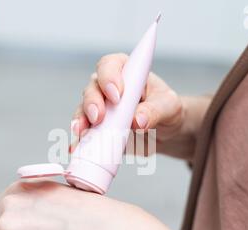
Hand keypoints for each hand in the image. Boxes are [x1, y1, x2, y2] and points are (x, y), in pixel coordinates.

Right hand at [71, 53, 210, 159]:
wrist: (164, 132)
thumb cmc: (166, 110)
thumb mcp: (169, 106)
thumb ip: (154, 111)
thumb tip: (137, 120)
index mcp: (126, 72)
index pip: (111, 66)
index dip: (109, 77)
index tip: (116, 95)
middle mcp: (108, 87)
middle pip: (92, 89)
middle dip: (92, 103)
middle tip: (99, 118)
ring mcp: (100, 109)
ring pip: (83, 111)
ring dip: (81, 122)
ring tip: (83, 134)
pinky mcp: (97, 129)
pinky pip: (85, 133)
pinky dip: (80, 140)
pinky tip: (78, 146)